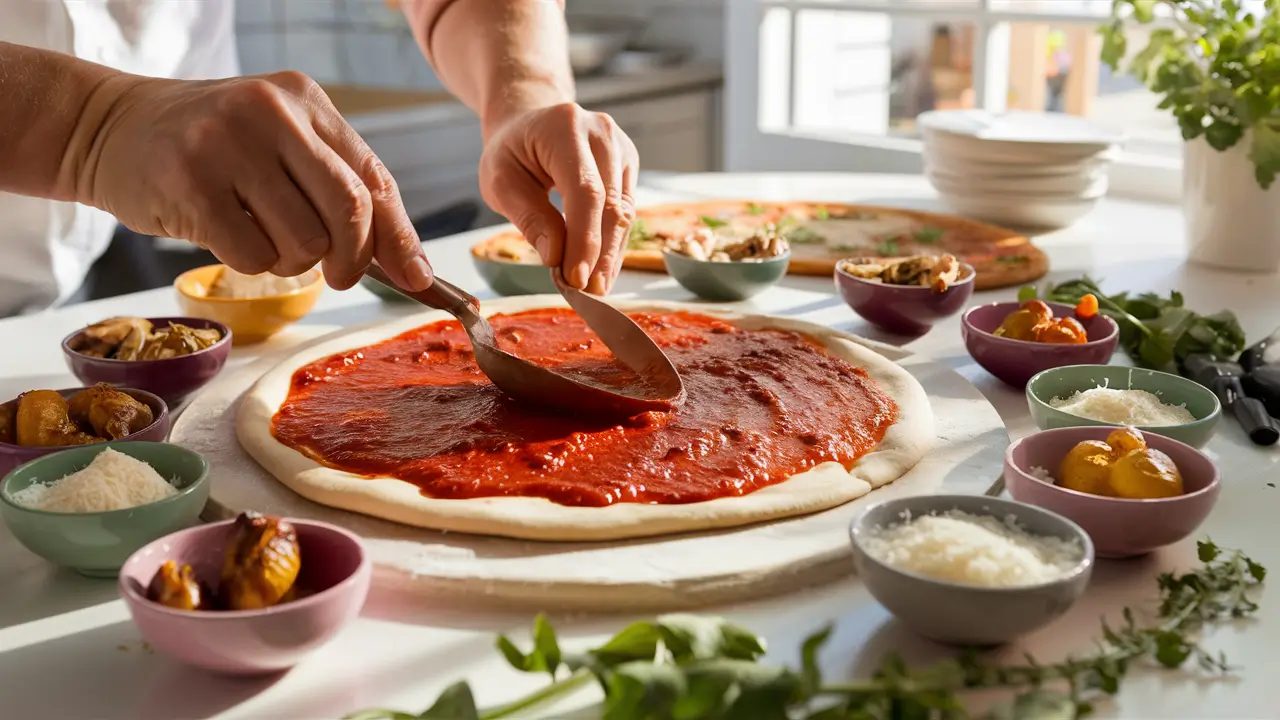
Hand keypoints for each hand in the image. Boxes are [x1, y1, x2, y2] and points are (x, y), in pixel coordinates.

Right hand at [79, 71, 431, 291]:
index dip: (400, 237)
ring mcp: (229, 144)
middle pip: (350, 210)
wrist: (108, 128)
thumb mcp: (281, 147)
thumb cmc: (212, 149)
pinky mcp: (192, 183)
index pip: (374, 178)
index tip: (419, 280)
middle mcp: (272, 112)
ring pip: (305, 241)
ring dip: (292, 261)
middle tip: (338, 274)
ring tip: (261, 236)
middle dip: (353, 258)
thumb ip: (339, 190)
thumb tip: (411, 268)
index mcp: (306, 99)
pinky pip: (254, 256)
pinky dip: (250, 263)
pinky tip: (225, 235)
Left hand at [478, 103, 638, 294]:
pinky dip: (613, 243)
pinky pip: (626, 211)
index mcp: (565, 128)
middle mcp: (601, 132)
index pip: (585, 191)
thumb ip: (529, 218)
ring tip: (595, 288)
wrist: (528, 123)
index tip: (576, 278)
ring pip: (624, 212)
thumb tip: (556, 257)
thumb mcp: (501, 183)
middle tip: (586, 292)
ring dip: (610, 254)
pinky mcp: (628, 165)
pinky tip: (601, 269)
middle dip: (600, 254)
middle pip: (611, 204)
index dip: (585, 238)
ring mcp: (620, 148)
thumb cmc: (510, 153)